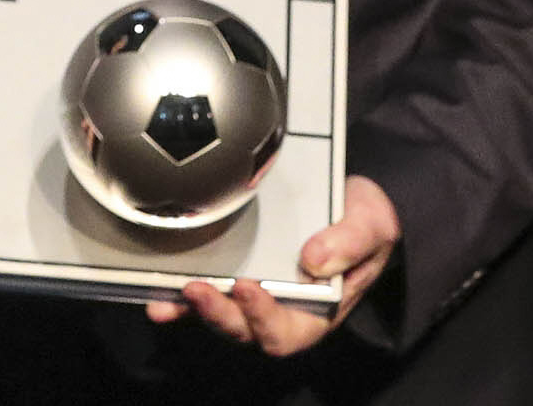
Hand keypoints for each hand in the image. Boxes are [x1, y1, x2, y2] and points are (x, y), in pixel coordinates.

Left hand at [146, 175, 399, 354]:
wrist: (353, 200)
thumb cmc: (365, 220)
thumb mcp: (373, 227)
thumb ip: (351, 243)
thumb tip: (313, 259)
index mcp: (316, 311)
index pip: (285, 332)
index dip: (263, 317)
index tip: (250, 286)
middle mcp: (281, 310)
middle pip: (244, 329)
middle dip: (220, 315)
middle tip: (198, 290)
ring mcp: (255, 294)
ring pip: (221, 314)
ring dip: (194, 309)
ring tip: (176, 292)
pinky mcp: (235, 274)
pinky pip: (206, 292)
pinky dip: (181, 297)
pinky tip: (160, 291)